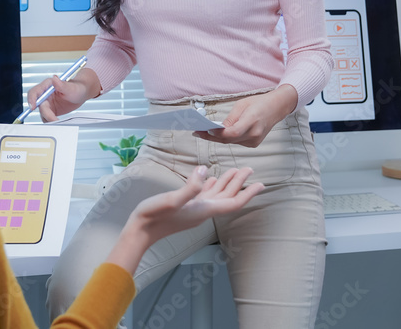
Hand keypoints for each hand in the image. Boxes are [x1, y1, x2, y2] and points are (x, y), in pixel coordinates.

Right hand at [26, 68, 99, 121]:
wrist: (82, 94)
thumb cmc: (77, 87)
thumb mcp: (71, 87)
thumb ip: (62, 84)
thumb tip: (54, 79)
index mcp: (48, 86)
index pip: (34, 92)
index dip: (32, 99)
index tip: (33, 107)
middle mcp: (45, 94)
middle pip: (38, 105)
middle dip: (45, 113)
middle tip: (54, 119)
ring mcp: (47, 103)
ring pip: (42, 113)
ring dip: (48, 118)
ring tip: (59, 120)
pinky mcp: (50, 110)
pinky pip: (47, 118)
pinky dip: (51, 121)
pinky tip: (58, 121)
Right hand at [129, 166, 263, 242]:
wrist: (140, 232)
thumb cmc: (154, 216)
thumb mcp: (172, 200)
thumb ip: (190, 186)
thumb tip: (204, 169)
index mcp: (203, 210)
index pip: (232, 203)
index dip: (248, 193)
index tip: (261, 184)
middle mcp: (202, 211)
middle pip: (227, 197)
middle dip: (239, 184)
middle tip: (249, 169)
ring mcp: (193, 210)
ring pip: (216, 195)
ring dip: (227, 183)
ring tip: (235, 171)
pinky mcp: (184, 207)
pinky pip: (203, 195)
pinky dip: (210, 186)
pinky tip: (210, 178)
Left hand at [193, 85, 297, 147]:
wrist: (276, 108)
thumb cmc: (259, 103)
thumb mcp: (241, 105)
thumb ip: (230, 118)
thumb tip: (217, 128)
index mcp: (252, 121)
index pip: (233, 132)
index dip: (218, 133)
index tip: (206, 130)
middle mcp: (254, 134)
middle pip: (229, 139)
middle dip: (211, 137)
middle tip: (197, 133)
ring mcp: (254, 141)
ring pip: (231, 142)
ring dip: (217, 138)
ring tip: (202, 133)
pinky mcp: (253, 143)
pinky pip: (236, 142)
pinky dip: (226, 138)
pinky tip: (215, 135)